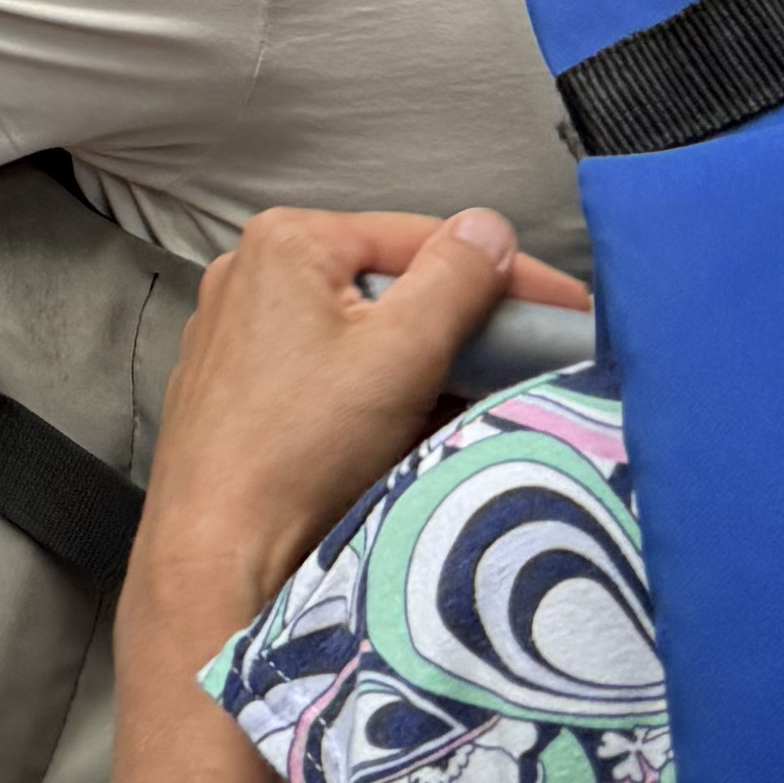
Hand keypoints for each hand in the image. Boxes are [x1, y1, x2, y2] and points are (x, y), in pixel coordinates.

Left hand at [129, 207, 591, 643]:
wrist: (215, 552)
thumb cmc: (300, 450)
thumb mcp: (401, 354)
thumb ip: (455, 280)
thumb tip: (489, 230)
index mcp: (288, 241)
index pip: (423, 240)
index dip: (505, 274)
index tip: (567, 311)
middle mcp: (251, 273)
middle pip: (388, 286)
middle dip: (460, 323)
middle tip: (529, 357)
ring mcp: (235, 334)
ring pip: (359, 333)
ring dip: (419, 364)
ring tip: (475, 399)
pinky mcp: (234, 391)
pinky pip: (324, 373)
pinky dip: (373, 393)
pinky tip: (406, 431)